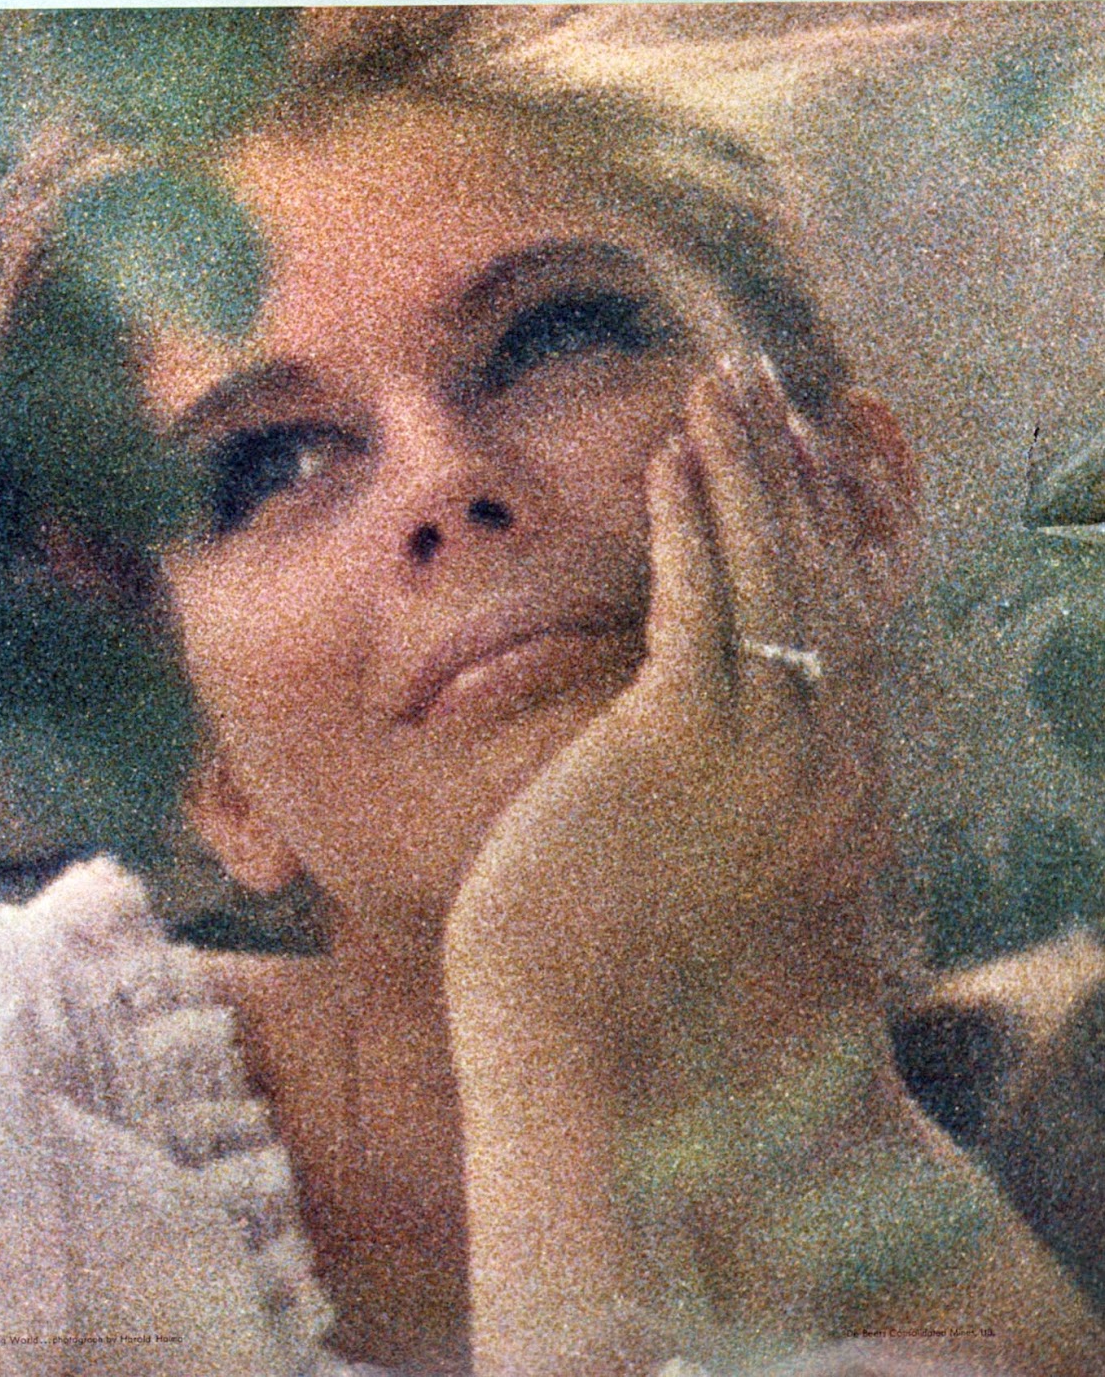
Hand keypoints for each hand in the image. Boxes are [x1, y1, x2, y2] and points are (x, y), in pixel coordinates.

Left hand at [444, 358, 907, 1373]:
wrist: (617, 1094)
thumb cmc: (647, 1017)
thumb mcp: (721, 913)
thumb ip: (734, 836)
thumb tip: (698, 795)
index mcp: (838, 799)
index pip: (860, 630)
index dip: (859, 534)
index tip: (854, 456)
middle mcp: (827, 765)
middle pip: (834, 585)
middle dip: (811, 480)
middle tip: (794, 388)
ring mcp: (764, 753)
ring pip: (775, 575)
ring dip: (752, 470)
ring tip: (732, 382)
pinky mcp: (684, 745)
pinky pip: (702, 600)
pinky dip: (694, 520)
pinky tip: (672, 457)